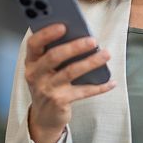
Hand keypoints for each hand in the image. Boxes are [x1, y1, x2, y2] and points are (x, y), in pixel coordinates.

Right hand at [24, 24, 115, 142]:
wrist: (44, 117)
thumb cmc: (48, 85)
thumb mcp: (45, 69)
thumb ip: (55, 53)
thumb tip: (80, 35)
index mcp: (31, 62)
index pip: (34, 43)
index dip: (47, 33)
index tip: (63, 25)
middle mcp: (35, 75)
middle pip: (54, 56)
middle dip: (75, 47)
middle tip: (93, 40)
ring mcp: (47, 89)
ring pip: (71, 72)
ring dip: (90, 62)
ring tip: (106, 54)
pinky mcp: (59, 101)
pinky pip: (83, 91)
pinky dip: (99, 87)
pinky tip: (111, 82)